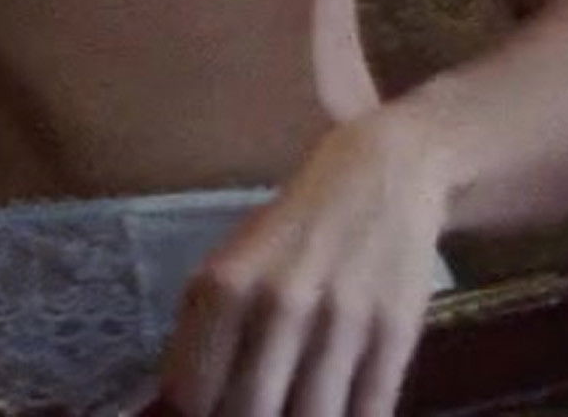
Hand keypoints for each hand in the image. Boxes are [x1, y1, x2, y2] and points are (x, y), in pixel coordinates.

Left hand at [156, 109, 449, 416]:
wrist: (383, 175)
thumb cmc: (294, 229)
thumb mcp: (232, 265)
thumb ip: (203, 334)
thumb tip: (172, 410)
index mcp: (224, 286)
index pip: (191, 395)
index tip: (209, 412)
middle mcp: (279, 305)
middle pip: (248, 415)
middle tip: (251, 411)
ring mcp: (341, 321)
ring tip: (293, 406)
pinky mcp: (395, 334)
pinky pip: (366, 413)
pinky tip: (338, 410)